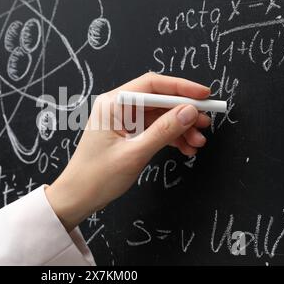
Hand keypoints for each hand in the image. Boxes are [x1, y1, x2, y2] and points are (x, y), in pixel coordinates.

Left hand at [45, 72, 210, 231]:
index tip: (204, 95)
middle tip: (206, 123)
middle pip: (158, 100)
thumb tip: (190, 111)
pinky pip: (154, 129)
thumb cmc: (96, 177)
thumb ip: (164, 131)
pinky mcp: (128, 134)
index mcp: (113, 103)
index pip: (152, 85)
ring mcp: (123, 121)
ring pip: (159, 116)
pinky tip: (185, 148)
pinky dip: (171, 137)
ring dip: (180, 128)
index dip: (180, 88)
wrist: (77, 198)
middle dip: (183, 112)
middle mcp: (118, 107)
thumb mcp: (134, 153)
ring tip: (198, 142)